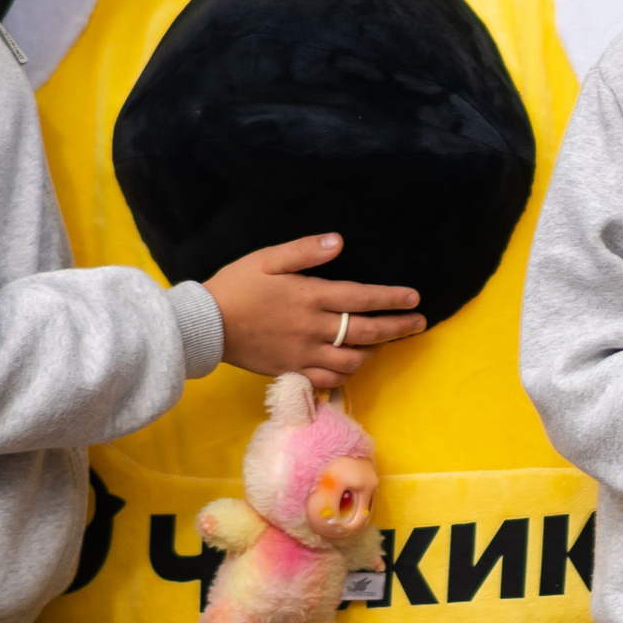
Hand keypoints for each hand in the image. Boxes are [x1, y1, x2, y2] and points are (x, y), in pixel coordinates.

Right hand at [204, 233, 423, 384]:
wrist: (205, 325)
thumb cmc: (236, 286)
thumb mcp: (267, 258)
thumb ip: (305, 251)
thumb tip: (339, 241)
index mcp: (310, 296)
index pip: (362, 298)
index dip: (392, 299)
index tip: (414, 298)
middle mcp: (313, 328)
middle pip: (366, 331)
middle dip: (397, 328)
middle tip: (418, 323)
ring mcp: (303, 354)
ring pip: (352, 360)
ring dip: (373, 352)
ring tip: (383, 343)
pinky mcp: (291, 371)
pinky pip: (328, 380)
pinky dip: (346, 375)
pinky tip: (351, 366)